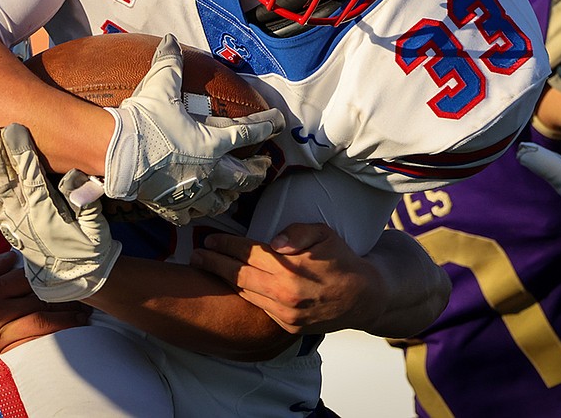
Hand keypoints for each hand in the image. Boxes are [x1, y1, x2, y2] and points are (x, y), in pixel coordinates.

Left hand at [0, 122, 121, 301]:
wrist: (69, 278)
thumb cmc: (87, 248)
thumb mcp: (95, 229)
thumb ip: (87, 205)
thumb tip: (79, 178)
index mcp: (45, 212)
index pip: (32, 179)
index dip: (22, 155)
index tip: (14, 130)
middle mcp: (21, 214)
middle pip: (3, 180)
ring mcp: (6, 217)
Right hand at [0, 252, 88, 391]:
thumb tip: (8, 257)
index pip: (21, 271)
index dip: (46, 268)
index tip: (68, 266)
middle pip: (35, 289)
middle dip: (62, 287)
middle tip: (88, 286)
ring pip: (39, 311)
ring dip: (66, 310)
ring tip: (87, 310)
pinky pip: (32, 334)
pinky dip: (55, 328)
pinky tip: (71, 327)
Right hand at [101, 34, 281, 223]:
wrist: (117, 154)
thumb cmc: (144, 121)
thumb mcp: (160, 86)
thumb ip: (169, 63)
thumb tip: (170, 40)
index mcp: (211, 143)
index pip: (248, 134)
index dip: (267, 126)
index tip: (280, 122)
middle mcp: (208, 172)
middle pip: (244, 177)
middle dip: (257, 171)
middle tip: (263, 166)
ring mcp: (191, 193)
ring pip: (221, 202)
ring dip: (230, 196)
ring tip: (233, 194)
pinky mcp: (170, 206)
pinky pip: (189, 215)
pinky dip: (194, 212)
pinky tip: (194, 210)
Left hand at [190, 223, 381, 335]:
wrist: (365, 298)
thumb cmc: (342, 260)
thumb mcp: (324, 234)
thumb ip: (298, 232)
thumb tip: (274, 242)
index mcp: (290, 270)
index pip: (248, 254)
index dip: (226, 245)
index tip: (209, 239)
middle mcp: (284, 295)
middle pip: (238, 275)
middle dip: (213, 263)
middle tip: (196, 254)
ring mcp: (284, 315)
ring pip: (244, 293)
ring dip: (223, 280)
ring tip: (206, 267)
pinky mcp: (287, 327)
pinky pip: (258, 307)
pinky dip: (243, 295)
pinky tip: (233, 285)